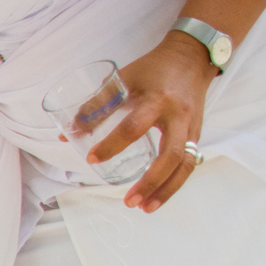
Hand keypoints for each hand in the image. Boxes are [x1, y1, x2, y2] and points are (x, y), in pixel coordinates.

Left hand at [87, 31, 215, 213]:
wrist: (193, 57)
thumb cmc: (152, 69)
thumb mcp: (122, 79)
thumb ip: (95, 105)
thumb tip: (68, 135)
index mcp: (157, 100)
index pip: (134, 126)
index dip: (112, 144)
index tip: (91, 159)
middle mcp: (179, 116)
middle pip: (171, 155)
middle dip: (150, 182)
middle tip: (127, 201)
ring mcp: (192, 127)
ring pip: (186, 165)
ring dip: (166, 190)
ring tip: (144, 208)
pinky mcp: (197, 134)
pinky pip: (190, 163)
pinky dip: (174, 183)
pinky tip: (157, 197)